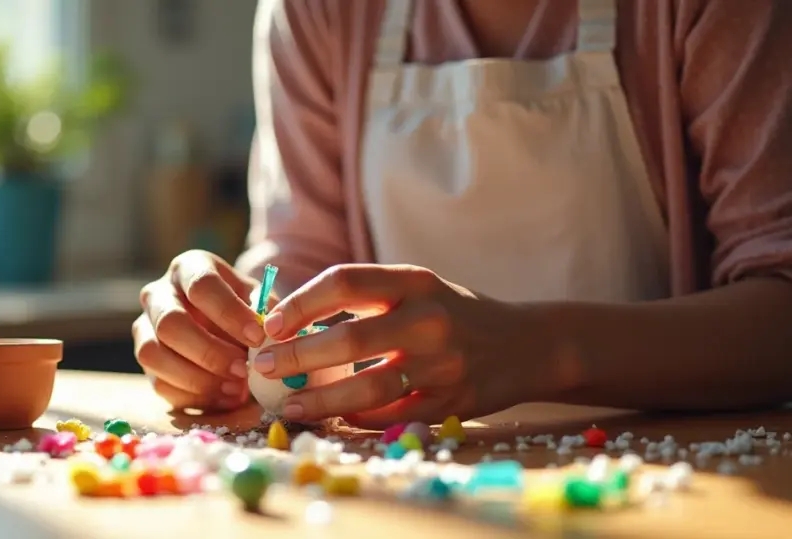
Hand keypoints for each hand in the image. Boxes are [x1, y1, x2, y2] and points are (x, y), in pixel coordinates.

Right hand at [133, 250, 269, 410]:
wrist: (226, 326)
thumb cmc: (243, 308)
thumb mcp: (258, 300)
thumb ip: (264, 310)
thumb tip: (267, 330)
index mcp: (189, 267)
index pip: (201, 285)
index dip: (229, 313)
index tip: (258, 338)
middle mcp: (158, 293)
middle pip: (170, 322)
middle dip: (210, 352)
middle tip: (243, 370)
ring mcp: (144, 327)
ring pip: (153, 354)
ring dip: (197, 378)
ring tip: (236, 389)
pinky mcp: (145, 360)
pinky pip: (159, 383)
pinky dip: (194, 396)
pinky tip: (224, 397)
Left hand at [252, 264, 549, 428]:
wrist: (527, 344)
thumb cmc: (453, 313)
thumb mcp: (418, 288)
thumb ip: (365, 298)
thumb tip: (289, 321)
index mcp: (415, 280)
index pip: (345, 282)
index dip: (302, 303)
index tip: (271, 324)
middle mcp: (430, 318)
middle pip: (350, 338)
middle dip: (298, 356)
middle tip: (263, 366)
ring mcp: (444, 363)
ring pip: (369, 387)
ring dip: (322, 400)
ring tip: (289, 406)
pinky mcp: (453, 401)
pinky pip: (394, 416)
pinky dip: (359, 419)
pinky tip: (333, 419)